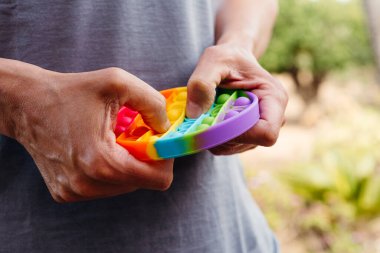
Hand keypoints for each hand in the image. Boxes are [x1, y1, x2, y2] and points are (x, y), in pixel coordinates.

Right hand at [2, 60, 173, 201]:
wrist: (26, 104)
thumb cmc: (71, 91)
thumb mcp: (118, 83)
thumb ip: (153, 103)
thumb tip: (167, 127)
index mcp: (101, 162)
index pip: (157, 180)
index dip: (165, 160)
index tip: (159, 141)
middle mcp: (87, 184)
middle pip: (142, 183)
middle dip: (145, 159)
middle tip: (135, 135)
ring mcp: (74, 192)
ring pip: (124, 186)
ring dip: (127, 164)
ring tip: (114, 139)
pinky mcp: (66, 192)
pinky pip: (105, 187)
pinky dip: (110, 169)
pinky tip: (98, 148)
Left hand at [186, 44, 287, 154]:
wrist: (232, 59)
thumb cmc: (227, 57)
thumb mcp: (213, 60)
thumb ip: (202, 83)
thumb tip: (195, 115)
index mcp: (274, 99)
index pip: (266, 133)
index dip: (240, 133)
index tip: (218, 118)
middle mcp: (273, 118)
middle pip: (248, 142)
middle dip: (222, 133)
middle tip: (205, 112)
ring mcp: (260, 129)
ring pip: (234, 147)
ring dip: (215, 134)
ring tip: (208, 110)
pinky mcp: (247, 135)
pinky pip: (227, 146)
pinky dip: (213, 136)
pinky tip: (210, 116)